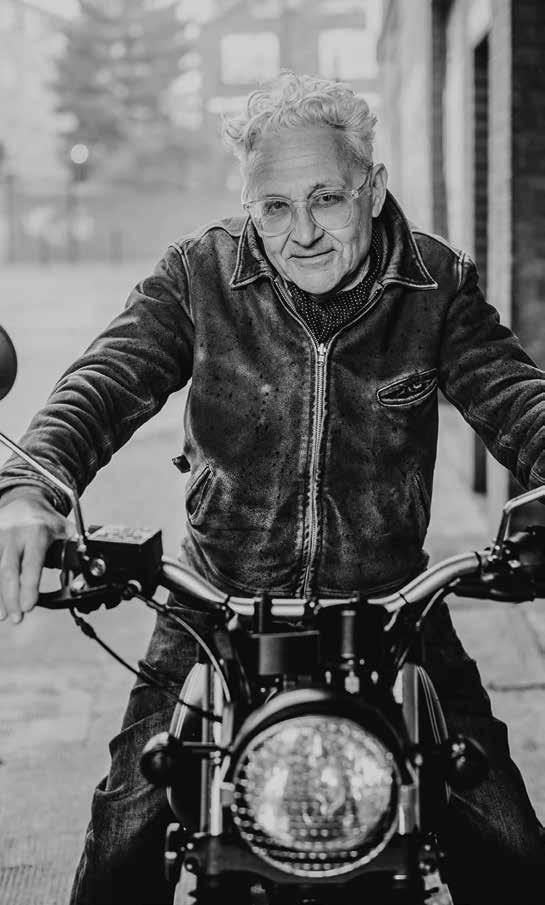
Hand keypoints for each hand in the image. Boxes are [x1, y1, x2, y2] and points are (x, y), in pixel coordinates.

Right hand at [0, 488, 66, 623]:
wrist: (23, 499)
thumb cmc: (46, 520)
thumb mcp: (65, 529)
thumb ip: (74, 549)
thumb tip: (82, 572)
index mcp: (36, 534)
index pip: (32, 563)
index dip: (29, 586)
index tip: (29, 606)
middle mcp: (14, 536)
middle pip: (8, 571)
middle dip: (11, 597)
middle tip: (16, 618)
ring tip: (4, 616)